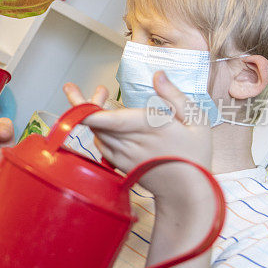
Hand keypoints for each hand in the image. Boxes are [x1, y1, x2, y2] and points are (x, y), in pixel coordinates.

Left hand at [64, 72, 213, 225]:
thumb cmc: (194, 154)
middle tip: (83, 88)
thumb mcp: (195, 120)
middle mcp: (130, 142)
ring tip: (103, 96)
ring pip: (96, 132)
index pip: (107, 119)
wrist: (188, 192)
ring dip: (94, 115)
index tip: (72, 92)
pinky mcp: (119, 164)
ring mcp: (122, 155)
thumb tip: (158, 75)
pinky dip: (99, 131)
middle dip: (85, 103)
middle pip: (95, 122)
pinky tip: (108, 122)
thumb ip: (174, 96)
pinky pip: (101, 145)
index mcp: (147, 127)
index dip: (85, 107)